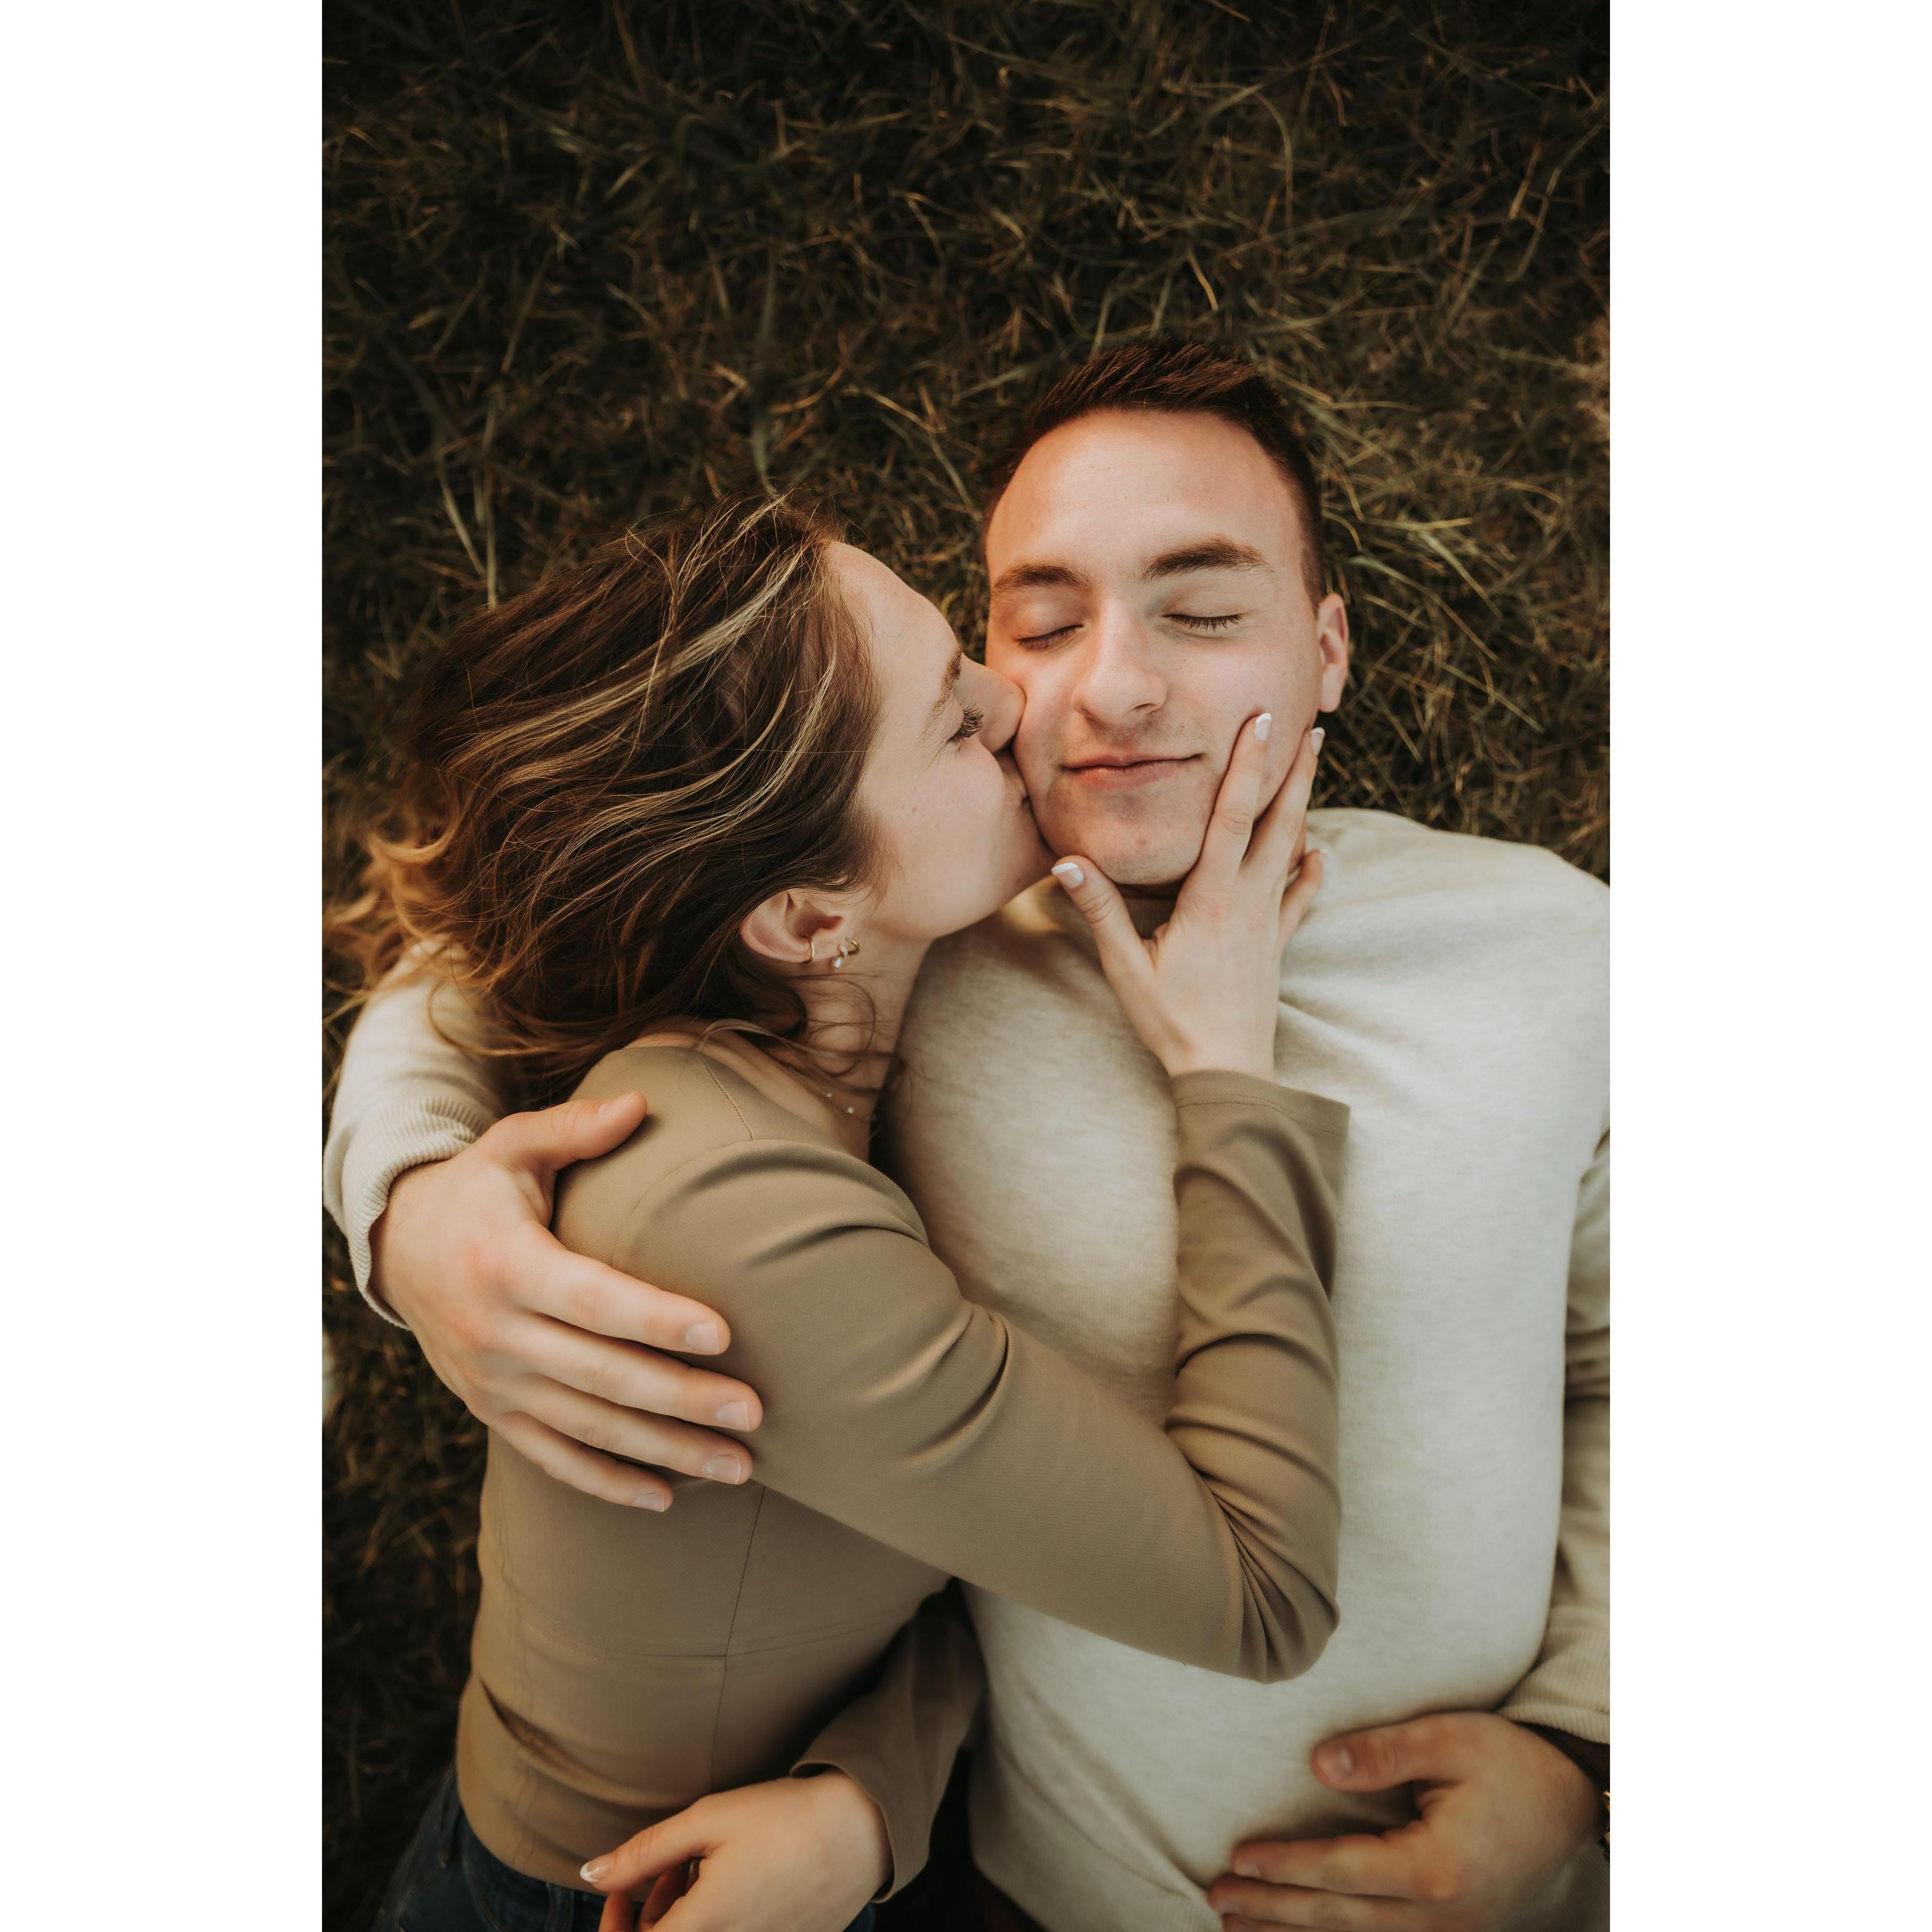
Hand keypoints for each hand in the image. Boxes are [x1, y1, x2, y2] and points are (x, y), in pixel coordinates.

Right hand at [370, 1090, 762, 1510]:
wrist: (398, 1249)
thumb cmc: (479, 1188)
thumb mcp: (512, 1145)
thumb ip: (574, 1128)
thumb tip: (641, 1102)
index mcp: (506, 1263)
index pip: (592, 1299)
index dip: (656, 1318)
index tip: (724, 1333)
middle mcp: (495, 1333)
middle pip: (603, 1376)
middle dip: (683, 1400)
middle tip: (755, 1412)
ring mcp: (493, 1382)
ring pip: (589, 1428)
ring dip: (666, 1452)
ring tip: (740, 1465)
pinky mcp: (493, 1412)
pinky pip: (554, 1457)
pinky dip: (609, 1482)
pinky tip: (669, 1497)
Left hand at [581, 1771, 890, 1931]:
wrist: (861, 1827)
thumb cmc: (783, 1817)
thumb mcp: (707, 1819)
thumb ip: (644, 1852)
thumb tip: (591, 1874)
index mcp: (704, 1928)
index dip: (616, 1921)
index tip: (621, 1887)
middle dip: (653, 1912)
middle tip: (669, 1864)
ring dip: (687, 1913)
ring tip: (702, 1863)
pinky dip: (719, 1918)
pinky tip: (734, 1879)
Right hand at [1051, 719, 1324, 1080]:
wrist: (1226, 1069)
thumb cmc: (1171, 1020)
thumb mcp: (1125, 967)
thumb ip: (1100, 911)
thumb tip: (1068, 861)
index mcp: (1210, 900)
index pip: (1231, 819)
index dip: (1247, 768)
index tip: (1262, 725)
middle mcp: (1247, 902)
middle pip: (1276, 824)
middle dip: (1292, 772)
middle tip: (1309, 726)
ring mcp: (1266, 922)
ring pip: (1290, 851)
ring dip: (1303, 805)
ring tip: (1314, 765)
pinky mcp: (1275, 944)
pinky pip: (1298, 899)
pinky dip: (1310, 872)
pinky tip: (1319, 852)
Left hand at [1207, 1713, 1601, 1930]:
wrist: (1572, 1802)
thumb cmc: (1510, 1762)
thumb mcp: (1448, 1739)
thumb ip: (1380, 1753)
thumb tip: (1316, 1766)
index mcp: (1434, 1868)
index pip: (1339, 1870)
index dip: (1285, 1865)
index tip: (1238, 1855)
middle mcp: (1440, 1916)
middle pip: (1339, 1917)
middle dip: (1273, 1907)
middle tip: (1216, 1895)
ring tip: (1237, 1926)